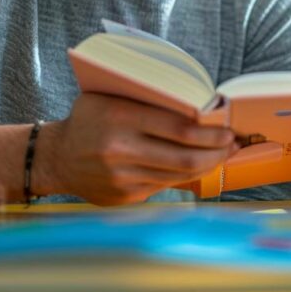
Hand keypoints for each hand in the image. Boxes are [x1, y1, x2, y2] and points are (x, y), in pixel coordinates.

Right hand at [34, 93, 237, 205]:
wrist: (57, 157)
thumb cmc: (91, 118)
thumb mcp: (112, 96)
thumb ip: (148, 99)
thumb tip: (198, 106)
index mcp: (121, 118)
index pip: (180, 129)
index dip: (211, 134)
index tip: (229, 132)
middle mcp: (121, 150)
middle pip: (185, 157)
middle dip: (217, 153)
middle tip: (233, 146)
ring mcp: (122, 177)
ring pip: (179, 175)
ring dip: (206, 166)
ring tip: (222, 156)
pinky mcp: (124, 196)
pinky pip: (164, 185)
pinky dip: (184, 176)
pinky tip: (196, 166)